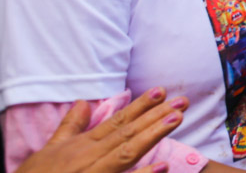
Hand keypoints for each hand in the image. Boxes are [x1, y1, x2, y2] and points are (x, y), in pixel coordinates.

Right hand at [15, 88, 187, 172]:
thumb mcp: (49, 150)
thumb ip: (70, 127)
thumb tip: (83, 102)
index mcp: (82, 146)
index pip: (116, 122)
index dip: (140, 106)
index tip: (162, 91)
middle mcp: (90, 157)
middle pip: (128, 133)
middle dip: (156, 115)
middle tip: (183, 100)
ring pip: (128, 152)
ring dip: (154, 135)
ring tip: (178, 119)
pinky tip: (163, 166)